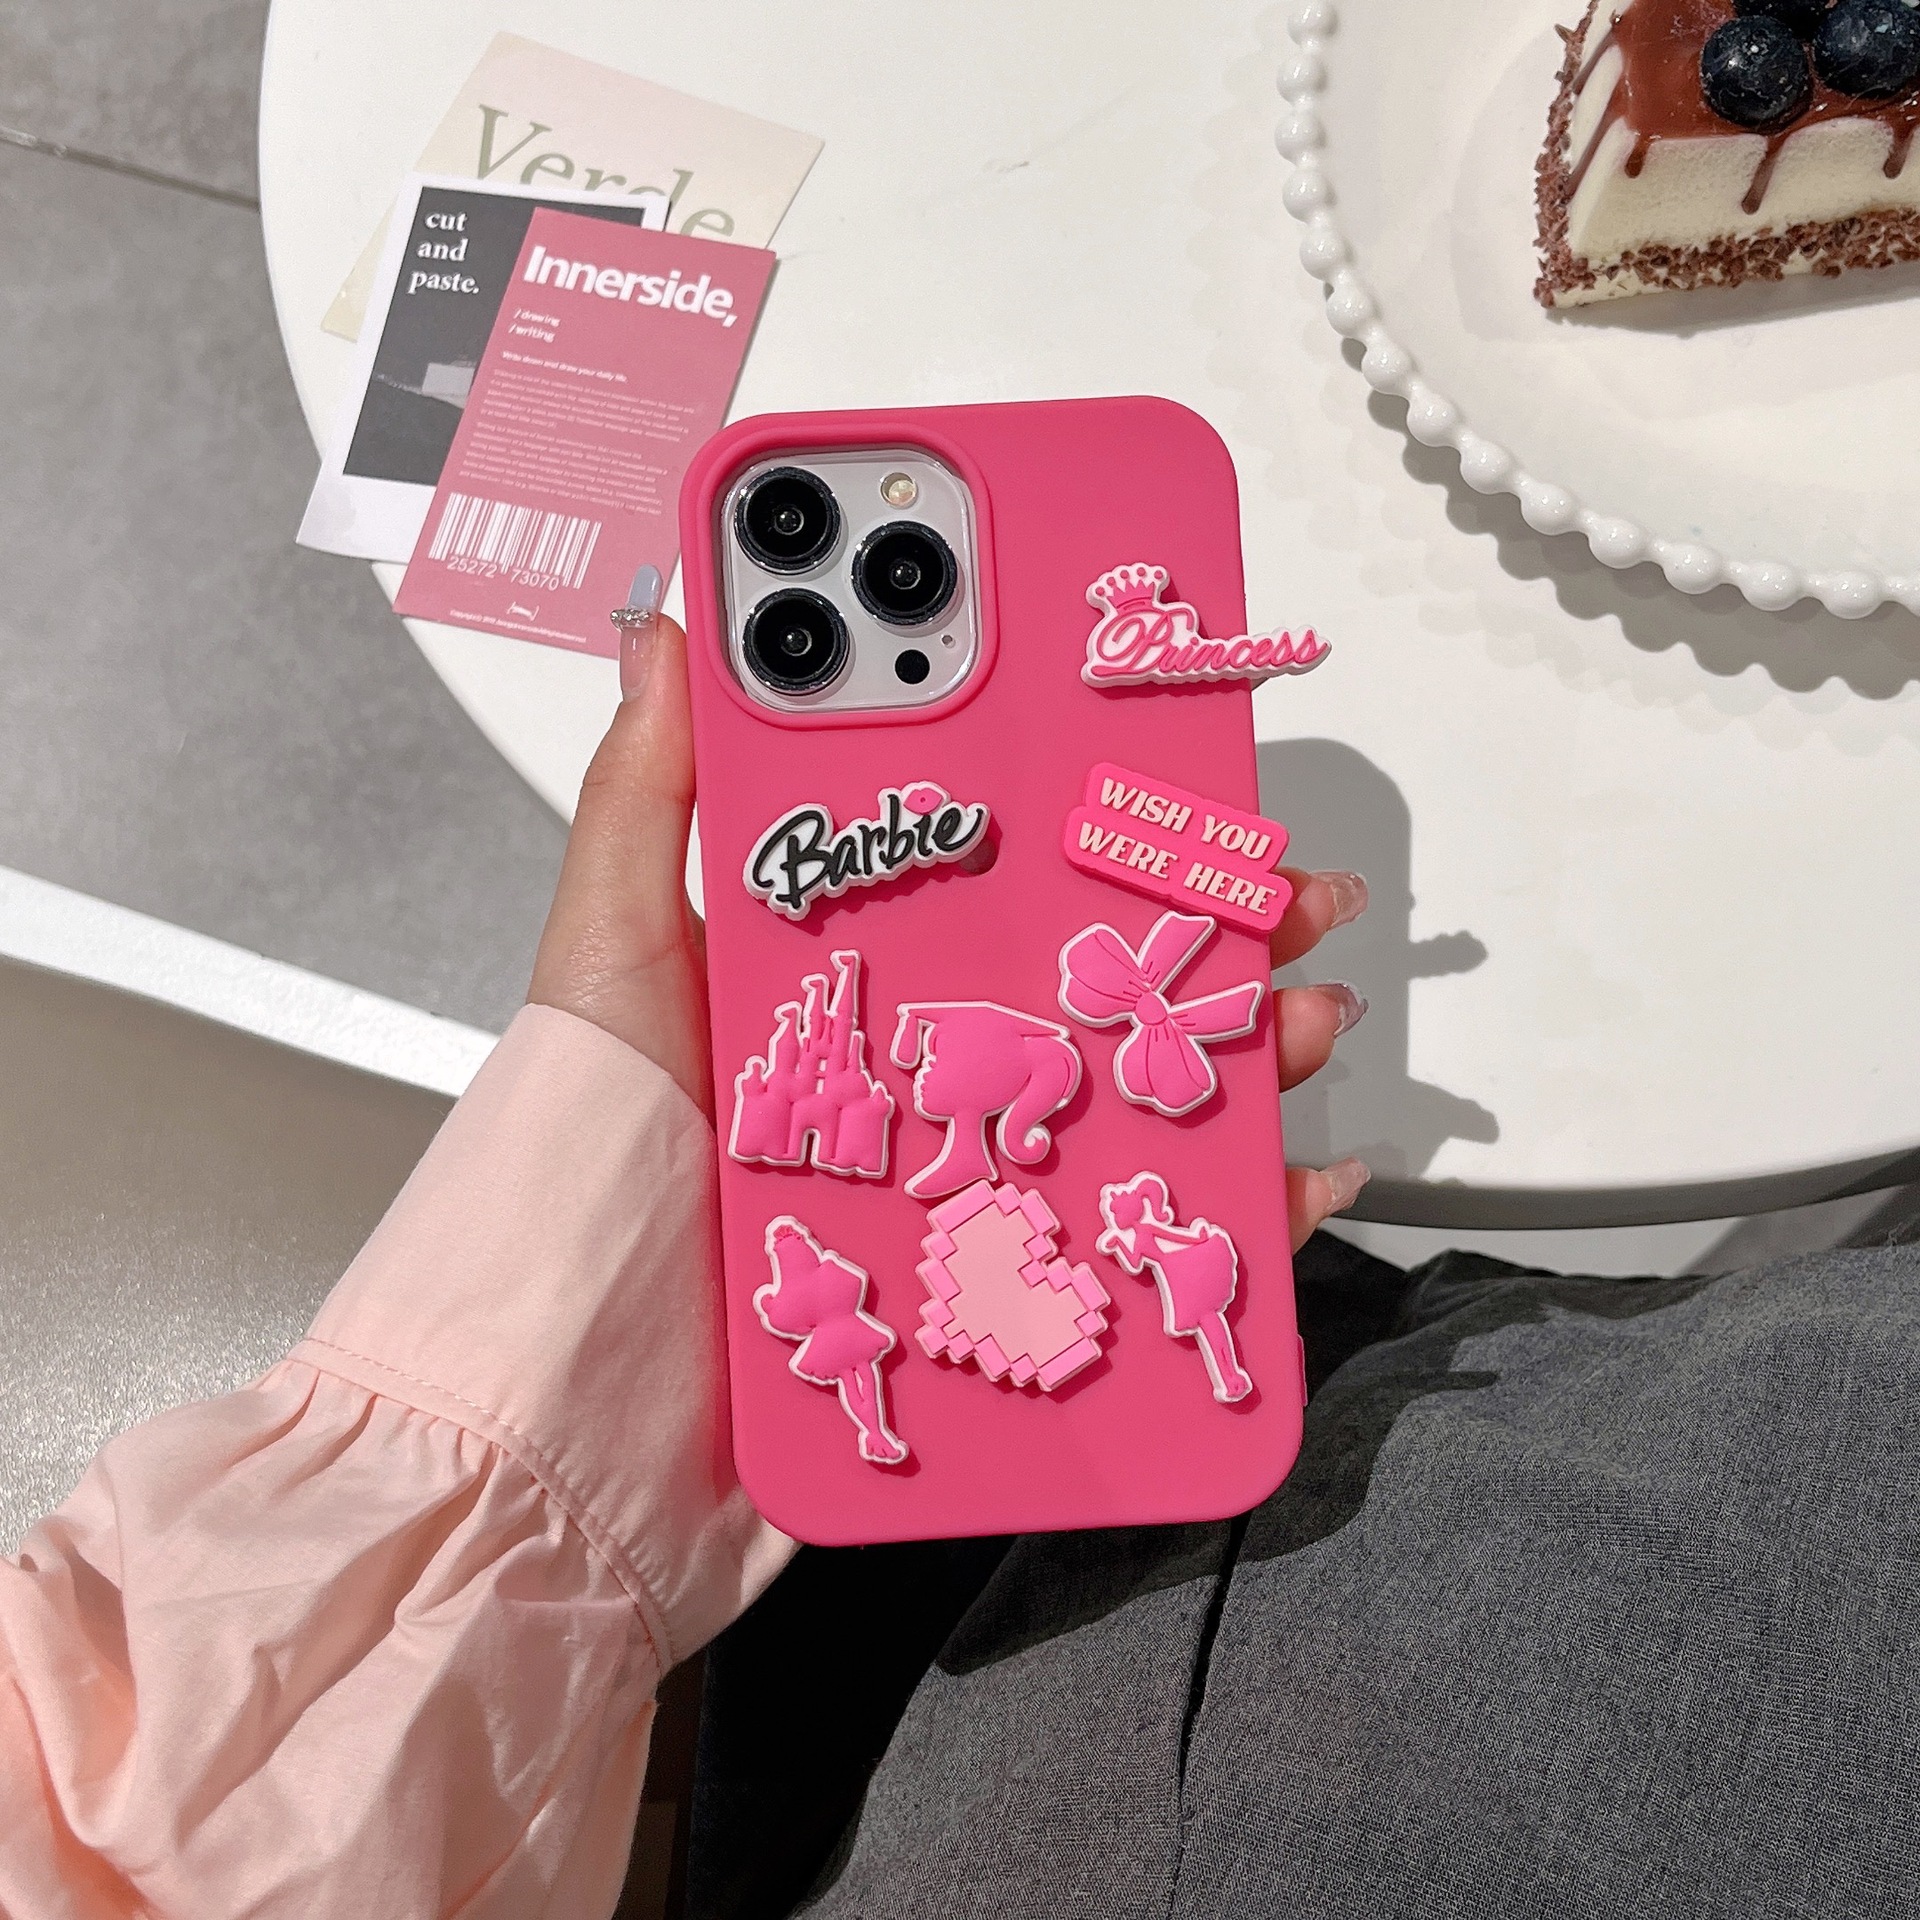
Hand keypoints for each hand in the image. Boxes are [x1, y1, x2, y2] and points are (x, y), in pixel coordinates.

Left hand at [529, 610, 1371, 1244]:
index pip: (1005, 872)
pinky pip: (1142, 1238)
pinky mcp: (999, 1277)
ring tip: (1309, 1014)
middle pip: (1103, 977)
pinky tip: (1298, 1173)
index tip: (1178, 762)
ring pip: (1147, 1092)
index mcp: (865, 971)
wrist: (591, 1366)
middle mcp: (932, 1064)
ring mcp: (975, 1169)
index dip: (1099, 818)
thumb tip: (669, 623)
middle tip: (1286, 887)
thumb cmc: (598, 1146)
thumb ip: (649, 793)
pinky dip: (1241, 1211)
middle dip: (1211, 928)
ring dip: (1254, 1048)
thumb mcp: (617, 944)